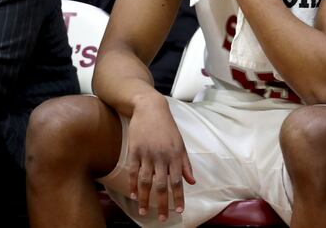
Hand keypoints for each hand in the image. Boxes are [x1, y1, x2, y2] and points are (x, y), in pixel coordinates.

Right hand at [126, 93, 195, 220]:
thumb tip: (192, 182)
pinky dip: (133, 185)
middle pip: (161, 185)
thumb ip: (186, 164)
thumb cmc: (167, 127)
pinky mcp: (134, 151)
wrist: (150, 109)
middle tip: (162, 218)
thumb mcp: (180, 144)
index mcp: (176, 154)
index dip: (178, 196)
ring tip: (145, 212)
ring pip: (146, 181)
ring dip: (145, 199)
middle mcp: (162, 156)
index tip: (179, 210)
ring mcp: (147, 154)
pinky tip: (134, 196)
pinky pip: (133, 171)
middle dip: (162, 203)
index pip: (178, 180)